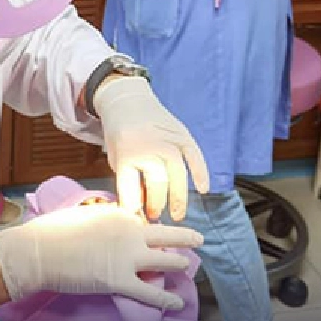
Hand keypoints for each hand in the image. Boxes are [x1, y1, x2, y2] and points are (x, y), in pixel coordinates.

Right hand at [0, 204, 202, 310]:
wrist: (38, 251)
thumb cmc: (51, 231)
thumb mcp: (83, 214)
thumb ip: (103, 219)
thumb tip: (112, 224)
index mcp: (120, 214)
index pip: (145, 221)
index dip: (152, 229)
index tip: (159, 232)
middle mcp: (130, 232)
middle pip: (167, 235)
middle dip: (185, 238)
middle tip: (198, 240)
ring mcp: (128, 258)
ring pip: (166, 261)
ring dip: (179, 264)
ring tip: (186, 268)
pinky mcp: (120, 281)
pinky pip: (151, 293)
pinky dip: (167, 299)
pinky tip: (177, 303)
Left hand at [94, 76, 209, 220]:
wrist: (127, 100)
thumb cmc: (120, 135)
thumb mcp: (116, 158)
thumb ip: (129, 181)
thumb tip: (141, 210)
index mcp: (126, 153)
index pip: (130, 186)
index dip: (133, 206)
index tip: (136, 220)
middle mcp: (148, 146)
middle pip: (157, 181)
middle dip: (157, 203)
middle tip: (155, 217)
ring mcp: (167, 139)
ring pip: (177, 172)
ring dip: (178, 196)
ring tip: (176, 215)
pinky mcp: (181, 133)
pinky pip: (194, 155)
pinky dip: (201, 172)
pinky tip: (203, 190)